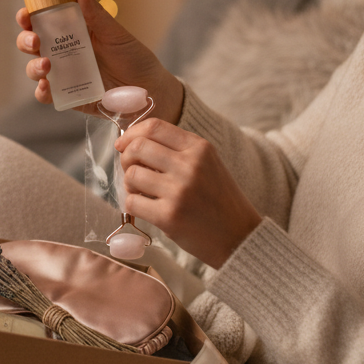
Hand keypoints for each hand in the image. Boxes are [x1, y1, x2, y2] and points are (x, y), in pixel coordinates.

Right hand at [15, 0, 183, 122]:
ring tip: (46, 65)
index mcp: (71, 32)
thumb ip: (95, 13)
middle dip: (25, 40)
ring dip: (33, 66)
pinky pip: (45, 95)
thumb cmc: (134, 58)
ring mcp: (63, 75)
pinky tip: (47, 86)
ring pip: (34, 69)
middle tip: (34, 41)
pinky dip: (41, 91)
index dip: (28, 16)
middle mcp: (62, 53)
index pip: (42, 21)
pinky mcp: (67, 96)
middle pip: (31, 44)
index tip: (26, 14)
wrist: (149, 90)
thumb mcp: (115, 34)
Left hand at [115, 119, 261, 269]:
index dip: (132, 133)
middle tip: (131, 170)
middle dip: (126, 158)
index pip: (154, 127)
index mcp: (200, 148)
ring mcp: (179, 191)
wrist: (240, 237)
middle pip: (137, 147)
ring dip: (129, 184)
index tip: (123, 144)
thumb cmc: (218, 199)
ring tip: (142, 192)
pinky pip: (132, 202)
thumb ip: (176, 150)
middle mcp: (190, 165)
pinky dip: (133, 205)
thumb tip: (132, 142)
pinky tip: (146, 208)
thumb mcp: (207, 164)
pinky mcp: (169, 216)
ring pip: (132, 175)